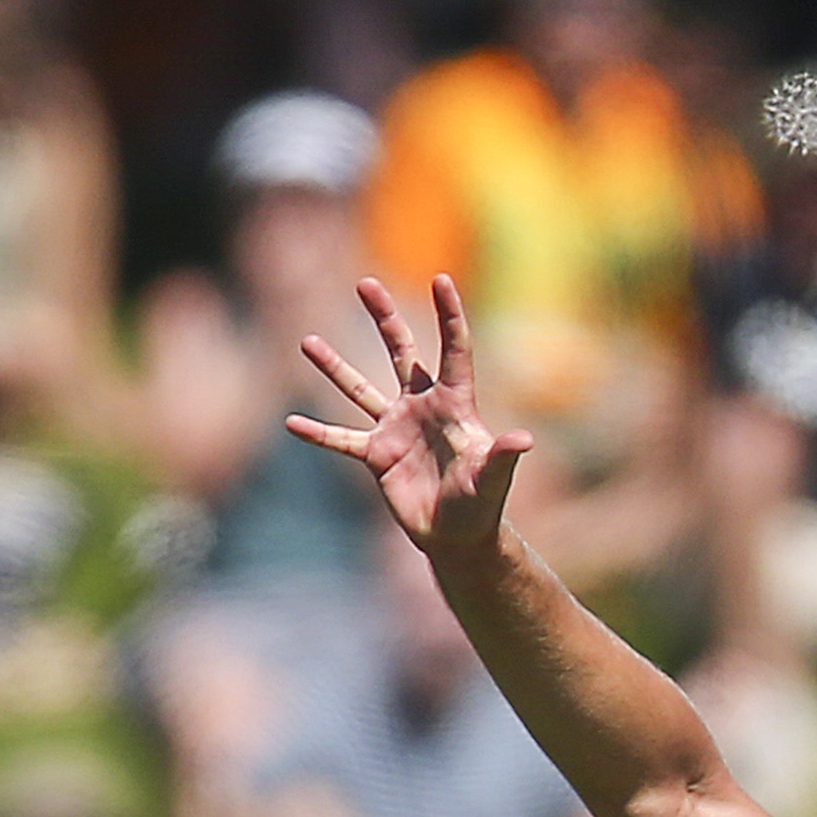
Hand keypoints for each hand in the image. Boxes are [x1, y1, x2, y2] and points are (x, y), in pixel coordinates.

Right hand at [288, 275, 533, 557]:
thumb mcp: (492, 480)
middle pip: (401, 351)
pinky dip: (318, 434)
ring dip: (334, 366)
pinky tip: (292, 423)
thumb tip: (525, 440)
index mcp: (454, 404)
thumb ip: (502, 457)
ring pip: (360, 388)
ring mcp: (395, 428)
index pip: (453, 351)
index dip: (448, 315)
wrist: (458, 537)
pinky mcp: (376, 455)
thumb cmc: (482, 506)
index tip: (441, 278)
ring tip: (307, 341)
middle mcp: (422, 407)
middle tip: (365, 283)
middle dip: (384, 318)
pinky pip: (341, 439)